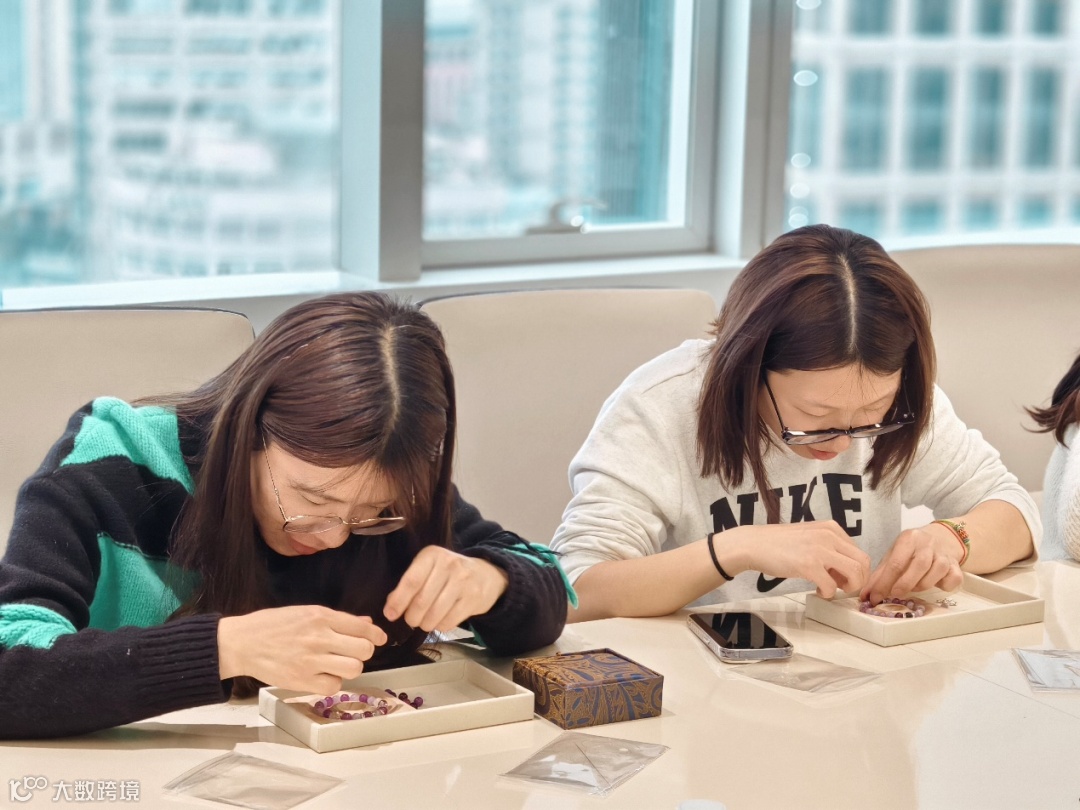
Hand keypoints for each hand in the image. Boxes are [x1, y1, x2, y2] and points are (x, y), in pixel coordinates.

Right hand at [217, 605, 386, 694]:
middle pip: (364, 649)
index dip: (376, 634)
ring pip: (353, 668)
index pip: (362, 627)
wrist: (242, 642)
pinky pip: (333, 686)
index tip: (380, 638)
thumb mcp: (306, 612)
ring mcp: (311, 661)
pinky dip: (333, 683)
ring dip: (350, 667)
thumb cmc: (272, 625)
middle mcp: (319, 637)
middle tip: (353, 652)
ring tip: (337, 664)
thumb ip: (337, 619)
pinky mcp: (301, 681)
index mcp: (321, 616)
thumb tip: (366, 623)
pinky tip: (323, 676)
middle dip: (364, 651)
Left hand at [383, 545, 509, 632]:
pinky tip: (440, 620)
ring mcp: (463, 581)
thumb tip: (390, 608)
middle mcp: (449, 565)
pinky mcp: (473, 598)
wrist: (486, 574)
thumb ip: (409, 584)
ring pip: (434, 614)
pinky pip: (448, 621)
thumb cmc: (449, 573)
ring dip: (425, 624)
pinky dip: (440, 626)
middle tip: (411, 620)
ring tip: (425, 622)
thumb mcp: (429, 569)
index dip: (398, 601)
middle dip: (411, 617)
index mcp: (432, 555)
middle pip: (422, 600)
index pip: (412, 581)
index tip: (390, 615)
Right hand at [721, 520, 870, 598]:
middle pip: (863, 563)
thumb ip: (829, 548)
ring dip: (847, 588)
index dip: (856, 571)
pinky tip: (817, 590)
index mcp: (831, 528)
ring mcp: (820, 550)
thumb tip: (843, 571)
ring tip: (831, 589)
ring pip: (855, 574)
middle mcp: (829, 536)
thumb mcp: (810, 537)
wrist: (754, 544)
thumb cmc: (779, 544)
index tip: (842, 578)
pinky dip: (828, 593)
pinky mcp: (809, 565)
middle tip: (841, 586)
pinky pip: (832, 586)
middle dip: (858, 581)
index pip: (860, 552)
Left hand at [860, 523, 964, 603]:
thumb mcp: (893, 555)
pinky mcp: (957, 565)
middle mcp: (928, 544)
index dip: (884, 583)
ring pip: (936, 572)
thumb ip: (880, 575)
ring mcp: (945, 554)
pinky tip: (935, 585)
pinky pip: (953, 579)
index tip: (875, 597)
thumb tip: (865, 595)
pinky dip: (943, 586)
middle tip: (895, 595)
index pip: (896, 562)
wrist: (941, 538)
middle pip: (919, 565)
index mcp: (909, 538)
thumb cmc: (912, 550)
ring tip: (913, 588)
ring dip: (922, 585)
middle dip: (905, 584)